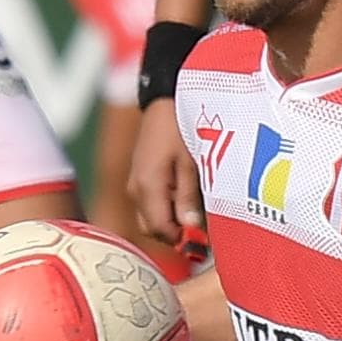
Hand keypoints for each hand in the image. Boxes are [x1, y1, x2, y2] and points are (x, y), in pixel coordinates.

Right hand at [128, 98, 204, 242]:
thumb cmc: (182, 126)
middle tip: (204, 227)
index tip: (206, 241)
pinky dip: (168, 207)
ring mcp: (135, 183)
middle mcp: (136, 189)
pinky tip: (188, 195)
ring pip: (151, 218)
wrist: (165, 99)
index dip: (183, 240)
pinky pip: (151, 204)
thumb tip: (190, 230)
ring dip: (173, 220)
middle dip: (177, 233)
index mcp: (147, 186)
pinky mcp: (139, 178)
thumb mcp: (192, 161)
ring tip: (198, 208)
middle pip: (153, 229)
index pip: (160, 230)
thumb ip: (189, 197)